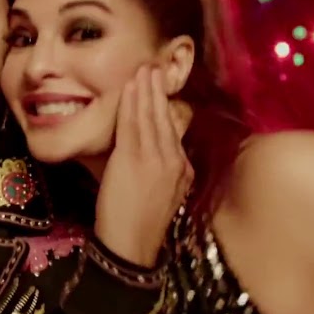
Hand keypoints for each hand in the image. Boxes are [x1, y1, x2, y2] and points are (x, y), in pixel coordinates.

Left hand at [94, 65, 193, 267]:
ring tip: (144, 69)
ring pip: (151, 116)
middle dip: (159, 91)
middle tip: (155, 66)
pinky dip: (132, 102)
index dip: (167, 106)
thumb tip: (160, 155)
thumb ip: (165, 172)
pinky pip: (133, 123)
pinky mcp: (134, 159)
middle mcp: (174, 160)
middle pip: (166, 118)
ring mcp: (155, 158)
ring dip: (146, 90)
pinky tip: (130, 87)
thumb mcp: (165, 195)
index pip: (174, 129)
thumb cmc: (140, 225)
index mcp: (183, 169)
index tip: (161, 87)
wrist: (131, 246)